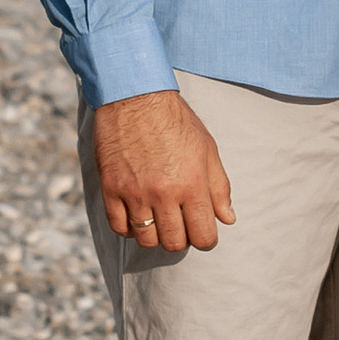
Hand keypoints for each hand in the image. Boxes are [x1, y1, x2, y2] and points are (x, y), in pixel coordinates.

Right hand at [93, 89, 235, 252]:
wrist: (135, 97)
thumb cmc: (175, 121)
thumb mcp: (207, 149)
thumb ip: (219, 187)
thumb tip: (228, 219)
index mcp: (192, 184)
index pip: (203, 236)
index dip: (206, 239)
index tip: (202, 231)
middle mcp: (163, 193)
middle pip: (174, 242)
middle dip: (182, 238)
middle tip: (180, 223)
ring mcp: (134, 193)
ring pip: (146, 240)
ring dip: (155, 235)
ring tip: (159, 218)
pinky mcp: (111, 188)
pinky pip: (119, 227)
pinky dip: (129, 229)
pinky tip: (137, 215)